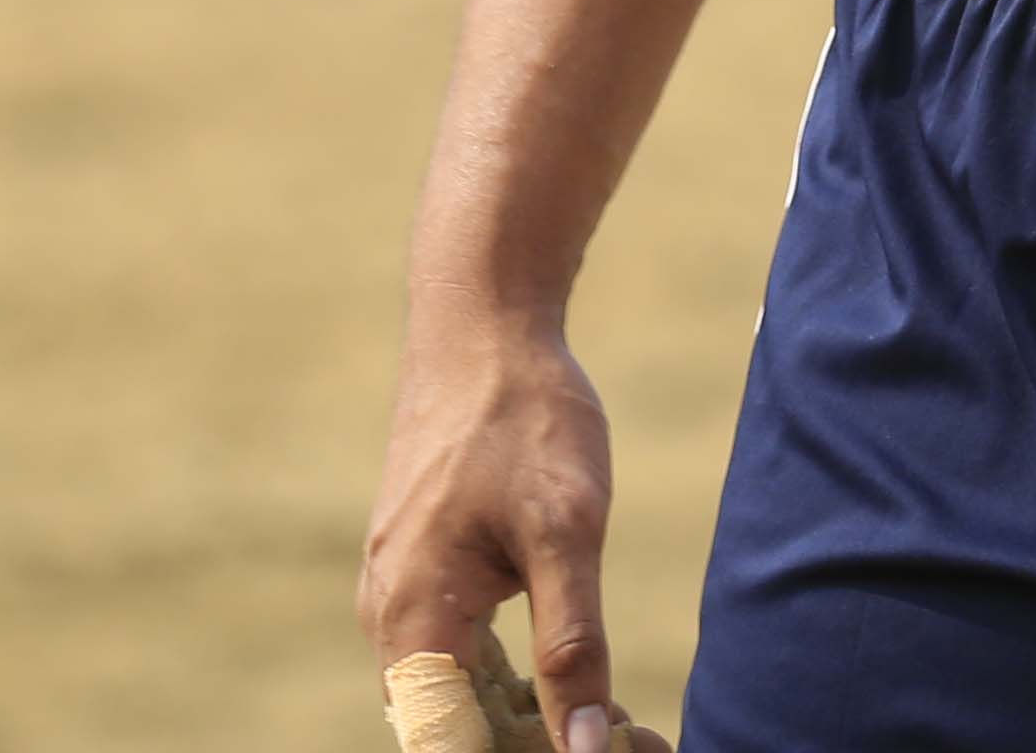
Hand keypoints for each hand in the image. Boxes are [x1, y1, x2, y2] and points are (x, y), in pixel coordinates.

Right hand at [362, 316, 650, 752]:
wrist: (481, 326)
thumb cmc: (523, 417)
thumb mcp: (567, 531)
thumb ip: (572, 645)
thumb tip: (584, 748)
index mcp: (412, 620)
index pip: (451, 749)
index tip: (609, 751)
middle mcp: (392, 621)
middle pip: (457, 735)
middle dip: (542, 746)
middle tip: (643, 741)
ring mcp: (402, 597)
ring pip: (461, 702)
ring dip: (535, 724)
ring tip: (629, 727)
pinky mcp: (425, 576)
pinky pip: (461, 660)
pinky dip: (521, 683)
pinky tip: (583, 681)